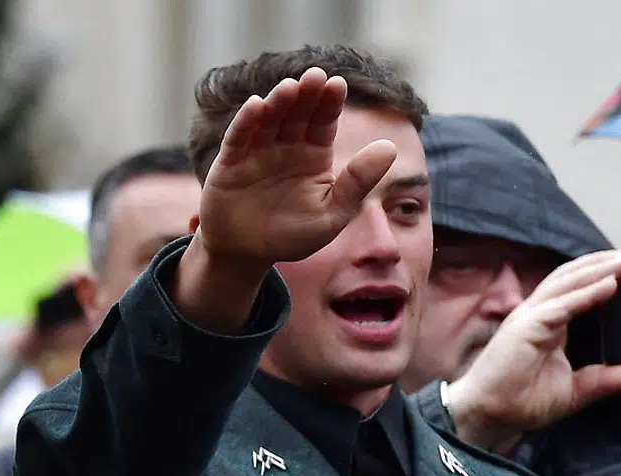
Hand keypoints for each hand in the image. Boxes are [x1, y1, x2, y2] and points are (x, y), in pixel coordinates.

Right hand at [174, 67, 396, 330]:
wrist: (245, 255)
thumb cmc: (291, 236)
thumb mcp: (332, 216)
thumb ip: (358, 182)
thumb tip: (391, 146)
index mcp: (313, 155)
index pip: (324, 121)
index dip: (329, 103)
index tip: (337, 84)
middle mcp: (286, 146)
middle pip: (297, 113)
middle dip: (306, 95)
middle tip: (315, 75)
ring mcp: (256, 151)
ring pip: (269, 119)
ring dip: (278, 102)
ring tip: (289, 88)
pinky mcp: (230, 162)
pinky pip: (238, 138)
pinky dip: (246, 121)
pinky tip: (256, 105)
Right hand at [444, 250, 620, 451]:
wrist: (489, 416)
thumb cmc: (520, 402)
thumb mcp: (574, 391)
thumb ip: (604, 381)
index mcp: (546, 326)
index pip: (572, 290)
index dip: (596, 276)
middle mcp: (536, 315)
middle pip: (569, 278)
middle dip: (600, 263)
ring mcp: (528, 319)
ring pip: (565, 284)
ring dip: (597, 270)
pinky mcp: (525, 328)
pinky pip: (561, 306)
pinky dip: (586, 294)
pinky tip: (609, 285)